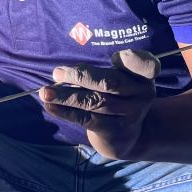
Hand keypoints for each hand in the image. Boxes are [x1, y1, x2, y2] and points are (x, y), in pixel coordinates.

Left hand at [39, 49, 158, 159]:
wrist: (126, 135)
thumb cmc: (115, 96)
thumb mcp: (119, 80)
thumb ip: (103, 70)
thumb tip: (64, 72)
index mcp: (143, 76)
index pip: (147, 65)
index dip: (134, 60)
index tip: (115, 56)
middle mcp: (141, 95)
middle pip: (110, 82)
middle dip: (80, 76)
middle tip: (57, 73)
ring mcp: (130, 115)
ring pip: (95, 102)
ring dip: (66, 96)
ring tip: (45, 92)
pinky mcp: (115, 131)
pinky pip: (87, 119)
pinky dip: (66, 111)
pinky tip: (50, 106)